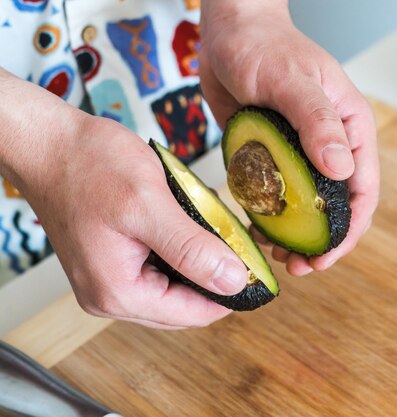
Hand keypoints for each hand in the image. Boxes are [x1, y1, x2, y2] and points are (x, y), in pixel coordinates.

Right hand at [0, 69, 247, 328]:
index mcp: (118, 291)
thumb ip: (192, 249)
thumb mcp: (150, 204)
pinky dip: (180, 253)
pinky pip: (158, 272)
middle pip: (184, 306)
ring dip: (198, 264)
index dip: (230, 294)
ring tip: (213, 231)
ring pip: (174, 289)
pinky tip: (189, 227)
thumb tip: (233, 281)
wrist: (49, 142)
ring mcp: (108, 281)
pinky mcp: (110, 263)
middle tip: (235, 242)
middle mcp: (109, 296)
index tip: (257, 268)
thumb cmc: (89, 164)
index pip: (193, 314)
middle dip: (214, 277)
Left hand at [199, 0, 379, 275]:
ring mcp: (300, 154)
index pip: (363, 190)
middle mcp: (330, 146)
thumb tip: (342, 169)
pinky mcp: (273, 156)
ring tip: (273, 254)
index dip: (349, 231)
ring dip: (293, 236)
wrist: (228, 30)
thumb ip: (317, 123)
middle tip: (297, 267)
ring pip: (305, 208)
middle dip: (321, 242)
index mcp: (350, 130)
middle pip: (336, 207)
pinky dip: (268, 218)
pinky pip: (276, 196)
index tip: (325, 259)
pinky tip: (254, 231)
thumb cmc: (263, 45)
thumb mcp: (291, 81)